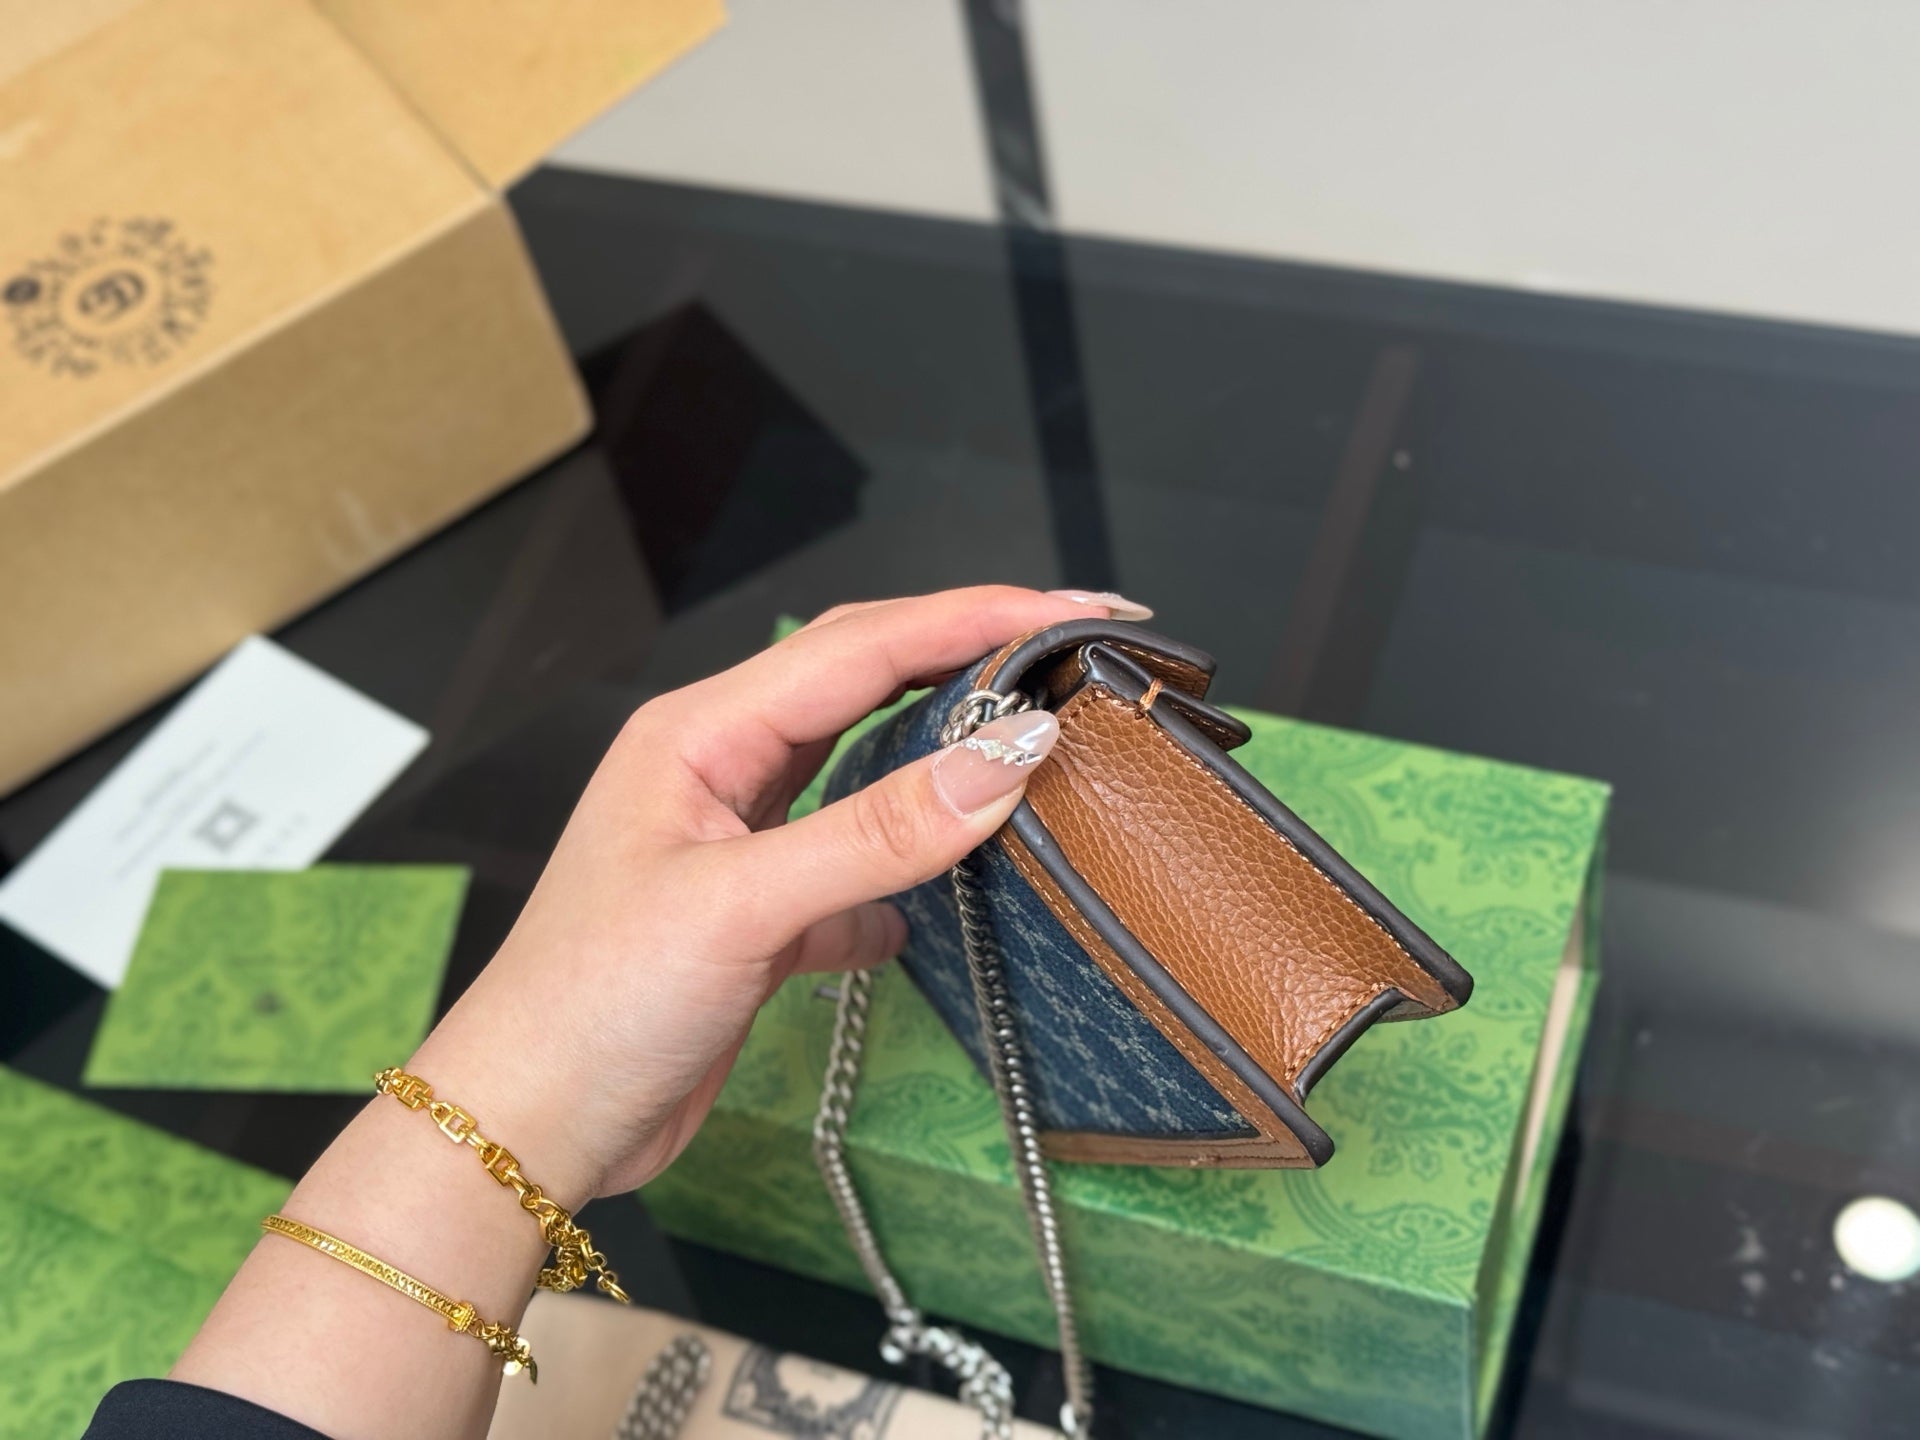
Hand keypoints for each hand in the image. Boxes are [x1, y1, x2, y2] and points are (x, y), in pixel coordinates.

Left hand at [411, 586, 1146, 1199]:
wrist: (530, 1128)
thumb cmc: (596, 1003)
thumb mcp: (739, 907)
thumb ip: (876, 833)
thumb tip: (1010, 758)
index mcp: (700, 731)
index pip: (861, 646)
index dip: (974, 619)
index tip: (1076, 613)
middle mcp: (721, 766)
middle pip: (866, 681)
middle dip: (968, 655)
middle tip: (1076, 648)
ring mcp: (741, 838)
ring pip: (865, 767)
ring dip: (944, 753)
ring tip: (1034, 737)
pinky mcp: (762, 912)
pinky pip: (857, 862)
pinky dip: (910, 867)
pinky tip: (951, 892)